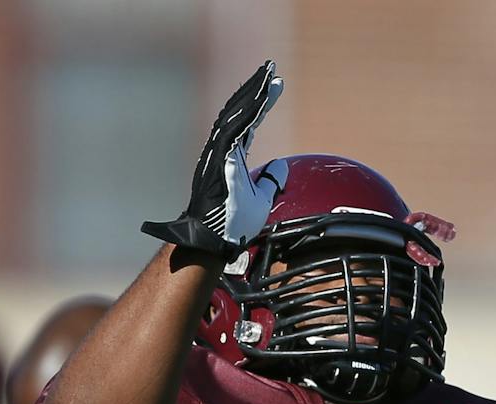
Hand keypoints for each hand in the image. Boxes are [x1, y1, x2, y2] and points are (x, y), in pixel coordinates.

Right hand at [141, 60, 288, 256]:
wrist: (213, 242)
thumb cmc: (232, 223)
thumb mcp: (260, 200)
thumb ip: (270, 181)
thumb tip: (283, 164)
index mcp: (233, 156)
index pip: (250, 123)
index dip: (262, 103)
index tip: (276, 84)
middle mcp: (224, 152)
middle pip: (241, 114)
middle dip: (256, 90)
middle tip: (272, 69)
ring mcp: (219, 158)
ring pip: (236, 121)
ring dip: (251, 100)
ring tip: (266, 80)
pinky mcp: (218, 168)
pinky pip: (232, 140)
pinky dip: (243, 123)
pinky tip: (255, 107)